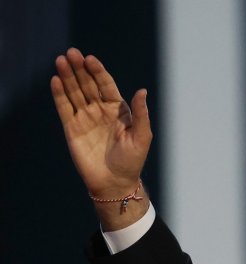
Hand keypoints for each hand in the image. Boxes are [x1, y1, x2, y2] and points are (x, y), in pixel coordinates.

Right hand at [52, 48, 151, 228]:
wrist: (115, 182)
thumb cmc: (132, 160)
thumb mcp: (142, 136)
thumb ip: (141, 114)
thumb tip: (142, 91)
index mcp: (118, 110)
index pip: (106, 85)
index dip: (98, 71)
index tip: (90, 59)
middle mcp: (100, 110)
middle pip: (88, 84)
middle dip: (80, 69)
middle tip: (71, 53)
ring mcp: (85, 118)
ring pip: (74, 93)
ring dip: (67, 77)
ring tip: (61, 61)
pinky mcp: (72, 129)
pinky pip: (64, 108)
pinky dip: (59, 94)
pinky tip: (55, 80)